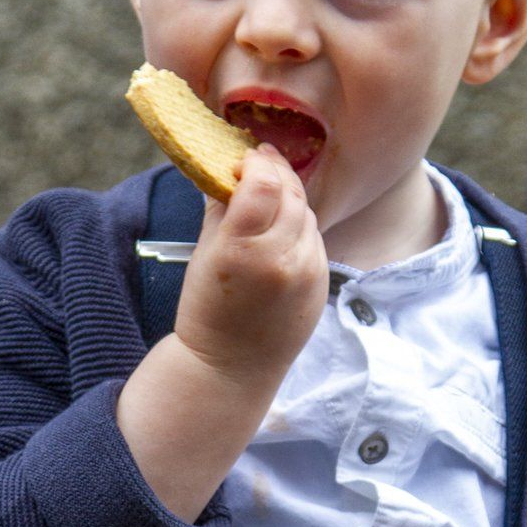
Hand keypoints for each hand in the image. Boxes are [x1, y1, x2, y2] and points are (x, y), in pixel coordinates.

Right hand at [173, 145, 328, 386]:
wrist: (232, 367)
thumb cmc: (208, 309)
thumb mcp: (204, 252)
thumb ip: (221, 205)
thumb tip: (232, 170)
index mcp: (244, 249)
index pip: (264, 183)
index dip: (257, 163)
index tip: (246, 159)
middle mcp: (282, 258)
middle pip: (291, 193)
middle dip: (276, 172)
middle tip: (261, 164)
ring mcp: (308, 273)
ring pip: (308, 214)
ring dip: (290, 198)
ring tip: (270, 196)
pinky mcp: (322, 285)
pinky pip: (316, 240)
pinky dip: (301, 228)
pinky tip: (283, 231)